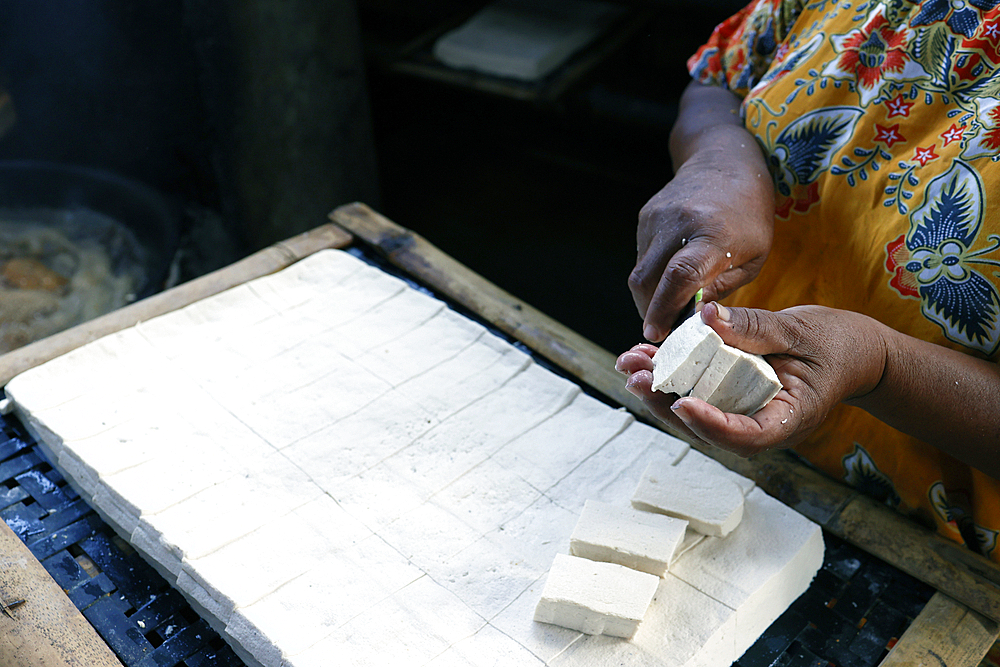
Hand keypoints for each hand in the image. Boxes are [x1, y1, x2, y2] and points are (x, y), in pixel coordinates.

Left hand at [616, 303, 887, 456]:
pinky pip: (697, 393)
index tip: (682, 404)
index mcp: (789, 420)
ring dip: (659, 388)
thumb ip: (754, 327)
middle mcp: (760, 426)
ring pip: (694, 413)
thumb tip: (706, 317)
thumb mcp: (800, 330)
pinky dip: (671, 376)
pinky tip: (646, 357)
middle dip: (666, 402)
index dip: (711, 425)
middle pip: (707, 429)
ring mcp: (744, 416)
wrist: (851, 354)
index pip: (747, 437)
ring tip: (629, 362)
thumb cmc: (835, 345)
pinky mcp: (731, 400)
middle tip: (636, 376)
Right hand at [629, 146, 774, 342]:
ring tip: (668, 303)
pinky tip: (670, 273)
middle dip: (650, 312)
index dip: (665, 308)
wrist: (724, 162)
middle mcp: (679, 224)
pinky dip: (652, 275)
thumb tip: (692, 319)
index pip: (681, 275)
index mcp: (714, 234)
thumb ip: (721, 289)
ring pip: (639, 273)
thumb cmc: (749, 215)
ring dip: (649, 296)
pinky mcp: (645, 217)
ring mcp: (657, 218)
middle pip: (648, 280)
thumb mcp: (753, 257)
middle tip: (663, 329)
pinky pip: (642, 258)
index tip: (656, 333)